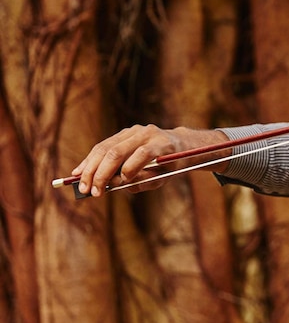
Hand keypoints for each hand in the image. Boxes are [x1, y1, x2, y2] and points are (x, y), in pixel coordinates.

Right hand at [72, 125, 228, 196]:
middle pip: (117, 151)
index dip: (130, 168)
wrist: (177, 144)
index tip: (121, 183)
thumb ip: (143, 181)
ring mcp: (133, 131)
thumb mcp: (164, 177)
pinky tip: (78, 172)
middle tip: (91, 191)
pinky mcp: (123, 133)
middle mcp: (146, 133)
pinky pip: (102, 146)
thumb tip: (115, 184)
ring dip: (90, 168)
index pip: (143, 153)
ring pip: (105, 147)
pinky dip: (90, 160)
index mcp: (162, 144)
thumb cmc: (170, 165)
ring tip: (81, 185)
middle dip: (101, 173)